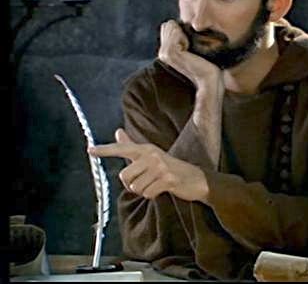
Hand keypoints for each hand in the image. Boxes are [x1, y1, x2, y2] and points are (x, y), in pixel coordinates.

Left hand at [89, 128, 208, 201]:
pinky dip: (153, 195)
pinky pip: (147, 193)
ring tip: (156, 185)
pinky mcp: (167, 179)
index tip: (89, 150)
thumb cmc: (171, 168)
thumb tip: (118, 132)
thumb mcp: (151, 155)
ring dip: (144, 191)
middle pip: (125, 176)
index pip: (123, 148)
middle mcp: (152, 155)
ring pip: (135, 187)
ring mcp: (160, 167)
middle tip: (147, 181)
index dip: (105, 150)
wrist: (197, 179)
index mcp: (146, 149)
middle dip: (132, 184)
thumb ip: (132, 145)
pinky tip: (163, 189)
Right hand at [157, 19, 220, 87]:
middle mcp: (162, 53)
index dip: (181, 30)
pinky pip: (175, 31)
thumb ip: (184, 38)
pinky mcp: (170, 53)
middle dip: (182, 30)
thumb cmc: (206, 64)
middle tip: (191, 47)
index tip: (191, 44)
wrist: (208, 79)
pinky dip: (184, 36)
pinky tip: (189, 49)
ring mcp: (164, 53)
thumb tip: (181, 24)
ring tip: (190, 49)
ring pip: (171, 27)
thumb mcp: (194, 49)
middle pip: (168, 25)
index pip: (167, 27)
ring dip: (184, 33)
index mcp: (166, 52)